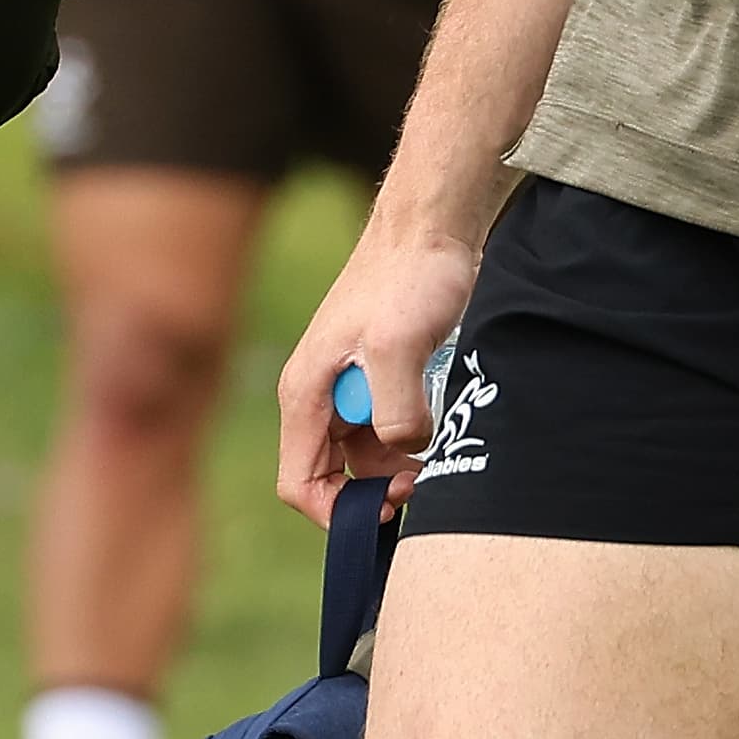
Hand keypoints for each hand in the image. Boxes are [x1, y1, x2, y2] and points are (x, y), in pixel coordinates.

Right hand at [277, 217, 479, 523]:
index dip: (338, 511)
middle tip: (422, 481)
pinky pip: (385, 430)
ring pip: (364, 456)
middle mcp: (319, 394)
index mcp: (305, 392)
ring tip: (437, 450)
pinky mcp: (378, 376)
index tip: (389, 507)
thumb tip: (404, 452)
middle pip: (331, 477)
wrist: (432, 228)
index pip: (298, 484)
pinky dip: (410, 440)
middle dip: (373, 492)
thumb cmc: (408, 276)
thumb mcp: (399, 346)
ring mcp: (348, 386)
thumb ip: (394, 410)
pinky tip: (439, 425)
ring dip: (397, 468)